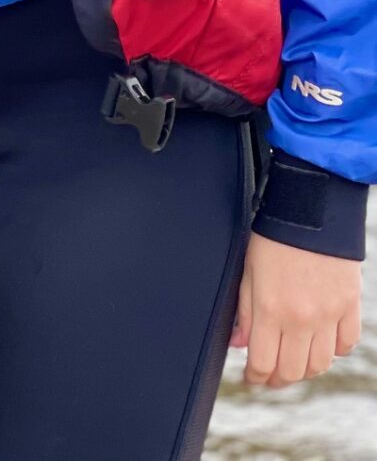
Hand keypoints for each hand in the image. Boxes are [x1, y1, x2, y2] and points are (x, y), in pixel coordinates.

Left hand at [232, 230, 362, 385]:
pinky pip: (345, 345)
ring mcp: (329, 315)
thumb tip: (240, 344)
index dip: (255, 378)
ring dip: (305, 370)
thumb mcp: (248, 270)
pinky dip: (333, 352)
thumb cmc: (274, 237)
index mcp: (271, 309)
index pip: (263, 363)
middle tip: (269, 376)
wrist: (312, 211)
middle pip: (293, 371)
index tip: (251, 378)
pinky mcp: (350, 307)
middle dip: (277, 379)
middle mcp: (302, 319)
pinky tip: (320, 344)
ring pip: (320, 365)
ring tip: (293, 363)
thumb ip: (245, 311)